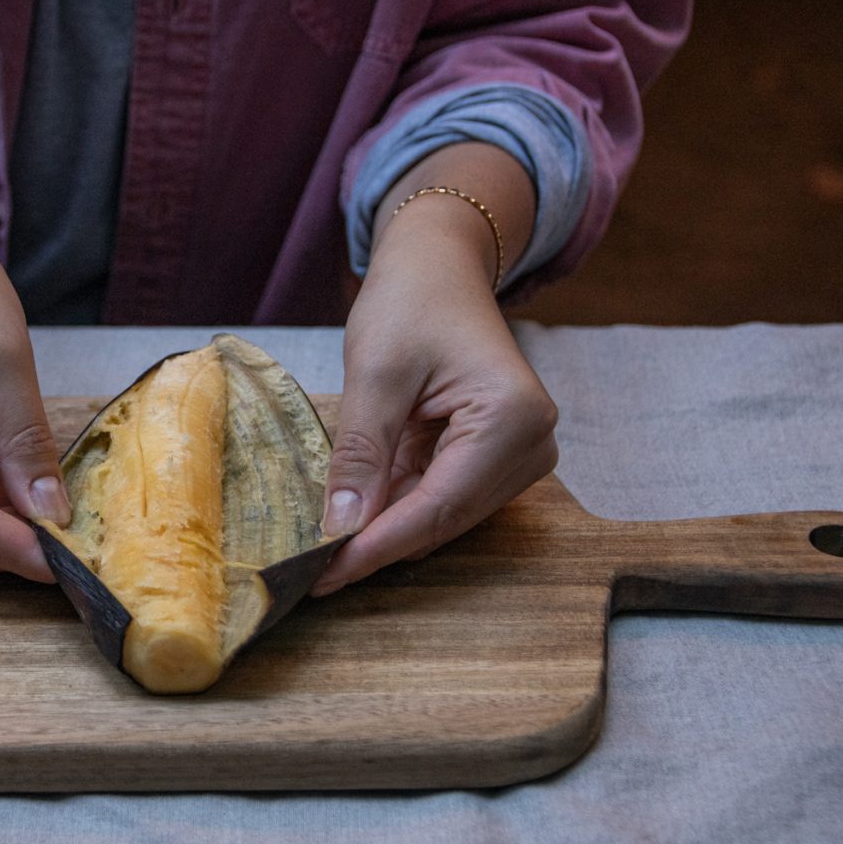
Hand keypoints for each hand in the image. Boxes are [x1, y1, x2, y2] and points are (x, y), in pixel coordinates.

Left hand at [313, 147, 557, 593]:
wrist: (438, 266)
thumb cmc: (411, 302)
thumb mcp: (375, 375)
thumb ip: (361, 453)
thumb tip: (342, 528)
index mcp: (512, 419)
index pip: (437, 507)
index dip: (377, 546)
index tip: (323, 577)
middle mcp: (532, 445)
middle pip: (443, 520)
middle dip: (377, 542)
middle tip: (311, 573)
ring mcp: (519, 454)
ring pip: (440, 516)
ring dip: (384, 527)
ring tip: (322, 546)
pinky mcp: (496, 456)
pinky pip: (439, 496)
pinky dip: (394, 504)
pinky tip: (352, 512)